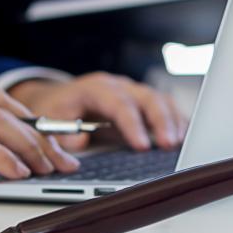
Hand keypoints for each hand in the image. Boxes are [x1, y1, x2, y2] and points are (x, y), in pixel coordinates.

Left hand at [9, 73, 185, 152]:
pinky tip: (182, 137)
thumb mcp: (50, 119)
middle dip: (161, 121)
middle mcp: (118, 86)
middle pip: (147, 97)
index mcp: (95, 88)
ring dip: (172, 121)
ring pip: (160, 100)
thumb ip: (63, 132)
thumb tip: (82, 140)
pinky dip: (175, 121)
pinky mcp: (140, 103)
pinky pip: (164, 107)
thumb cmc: (56, 109)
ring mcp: (132, 92)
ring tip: (178, 143)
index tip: (142, 146)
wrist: (58, 97)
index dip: (132, 123)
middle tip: (169, 144)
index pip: (119, 102)